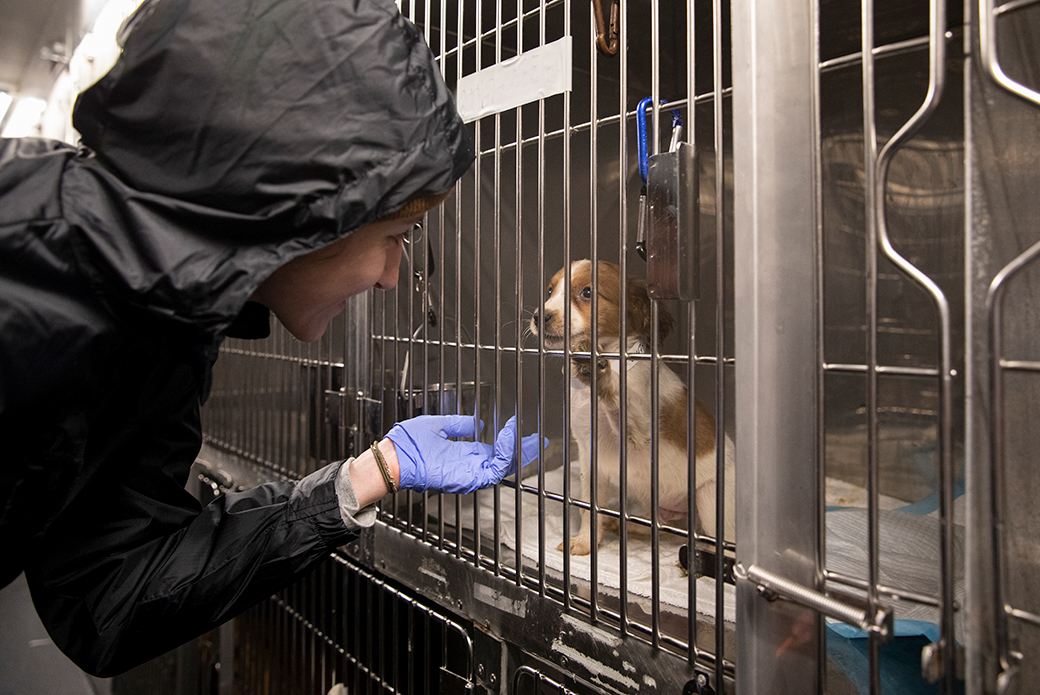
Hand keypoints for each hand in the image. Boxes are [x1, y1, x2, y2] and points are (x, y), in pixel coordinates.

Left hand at [385, 414, 545, 494]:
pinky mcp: (467, 478)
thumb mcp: (438, 425)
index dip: (510, 442)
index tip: (518, 426)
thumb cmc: (407, 445)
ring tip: (528, 437)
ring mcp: (469, 474)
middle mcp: (469, 466)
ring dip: (518, 451)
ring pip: (504, 467)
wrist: (393, 457)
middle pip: (505, 462)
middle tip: (538, 440)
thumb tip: (477, 422)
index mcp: (464, 455)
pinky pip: (493, 469)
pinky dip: (504, 454)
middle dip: (523, 452)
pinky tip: (508, 437)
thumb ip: (459, 424)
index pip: (494, 452)